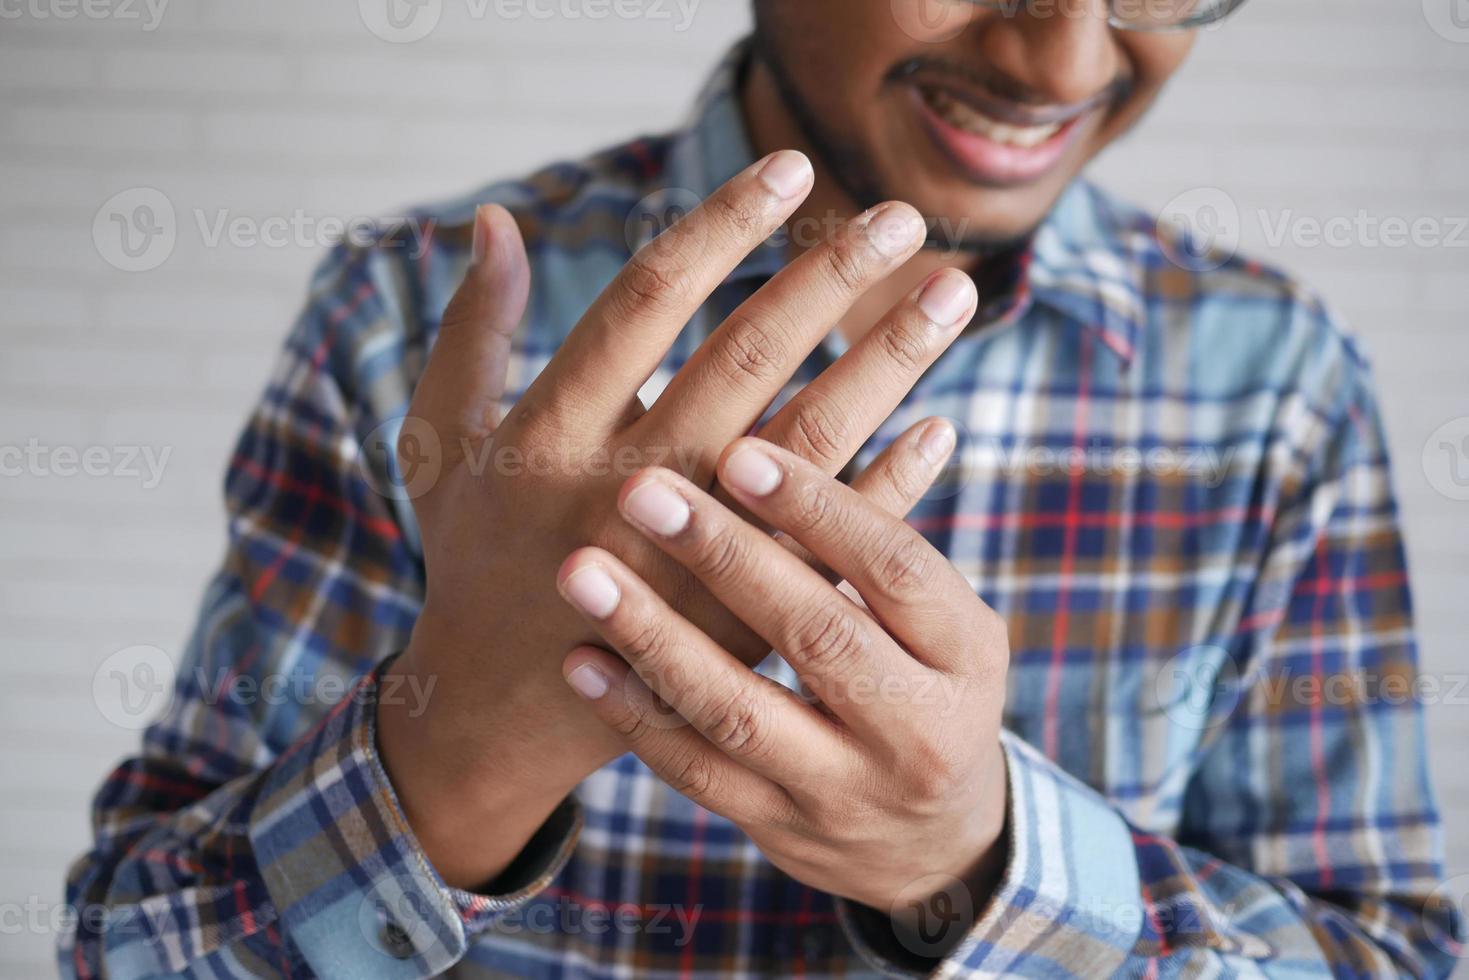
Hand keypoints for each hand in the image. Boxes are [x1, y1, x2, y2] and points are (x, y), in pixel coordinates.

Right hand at [376, 150, 980, 887]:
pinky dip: (889, 485)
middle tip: (900, 215)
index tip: (790, 170)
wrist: (500, 711)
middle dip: (828, 280)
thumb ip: (471, 332)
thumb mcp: (440, 444)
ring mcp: (689, 562)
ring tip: (951, 293)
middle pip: (743, 359)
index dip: (721, 229)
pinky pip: (829, 548)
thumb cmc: (473, 559)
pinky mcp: (738, 621)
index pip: (646, 303)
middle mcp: (623, 490)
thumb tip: (495, 219)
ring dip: (886, 363)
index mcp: (547, 433)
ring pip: (806, 444)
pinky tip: (942, 428)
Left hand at [555, 433, 1009, 945]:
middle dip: (724, 557)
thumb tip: (913, 416)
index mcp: (964, 653)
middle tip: (639, 490)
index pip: (895, 567)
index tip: (739, 449)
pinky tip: (581, 659)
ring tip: (581, 570)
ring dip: (653, 637)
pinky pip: (697, 773)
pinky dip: (635, 714)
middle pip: (817, 633)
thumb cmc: (928, 688)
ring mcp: (844, 791)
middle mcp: (916, 729)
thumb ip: (895, 543)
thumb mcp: (944, 621)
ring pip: (741, 713)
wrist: (935, 843)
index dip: (819, 507)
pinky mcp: (778, 829)